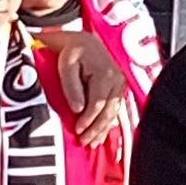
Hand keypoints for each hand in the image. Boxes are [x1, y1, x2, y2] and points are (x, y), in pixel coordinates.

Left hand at [51, 29, 123, 145]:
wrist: (82, 41)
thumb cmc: (70, 52)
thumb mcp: (66, 66)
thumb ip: (71, 86)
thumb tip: (78, 109)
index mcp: (104, 75)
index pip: (97, 104)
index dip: (88, 120)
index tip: (77, 131)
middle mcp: (116, 80)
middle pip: (108, 111)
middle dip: (97, 129)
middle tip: (85, 143)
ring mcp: (120, 84)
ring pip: (113, 112)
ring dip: (103, 129)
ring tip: (93, 143)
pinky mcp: (118, 88)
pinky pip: (114, 108)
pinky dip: (107, 122)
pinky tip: (102, 133)